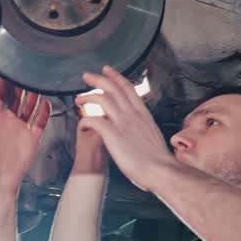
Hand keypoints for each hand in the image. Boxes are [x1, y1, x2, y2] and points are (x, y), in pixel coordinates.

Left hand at [0, 77, 49, 195]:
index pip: (0, 95)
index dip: (3, 83)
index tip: (6, 68)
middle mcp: (8, 121)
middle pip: (17, 98)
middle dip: (21, 85)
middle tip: (25, 70)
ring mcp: (21, 129)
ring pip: (30, 106)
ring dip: (34, 95)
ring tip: (38, 81)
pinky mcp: (32, 138)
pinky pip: (40, 121)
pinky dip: (44, 112)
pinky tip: (47, 102)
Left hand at [75, 66, 176, 190]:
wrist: (161, 170)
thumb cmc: (158, 160)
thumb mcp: (152, 134)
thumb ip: (142, 127)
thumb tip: (137, 128)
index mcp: (142, 114)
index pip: (127, 88)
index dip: (116, 77)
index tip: (106, 70)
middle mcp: (132, 114)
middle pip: (113, 88)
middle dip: (98, 79)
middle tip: (86, 76)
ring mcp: (122, 123)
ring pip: (102, 99)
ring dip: (87, 97)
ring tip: (78, 100)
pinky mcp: (113, 134)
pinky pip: (93, 120)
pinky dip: (85, 120)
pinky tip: (82, 124)